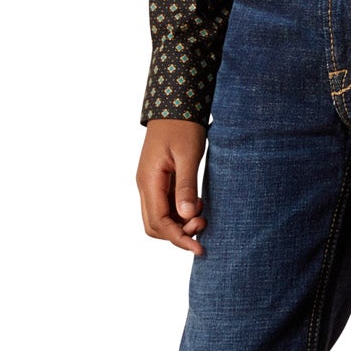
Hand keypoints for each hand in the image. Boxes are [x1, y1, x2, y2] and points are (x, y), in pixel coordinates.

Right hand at [139, 118, 209, 253]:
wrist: (176, 103)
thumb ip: (186, 186)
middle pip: (155, 226)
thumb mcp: (188, 155)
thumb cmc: (183, 126)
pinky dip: (180, 212)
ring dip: (180, 224)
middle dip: (178, 233)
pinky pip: (166, 205)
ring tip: (203, 215)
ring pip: (160, 217)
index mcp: (149, 181)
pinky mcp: (159, 179)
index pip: (158, 223)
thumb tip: (185, 217)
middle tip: (204, 224)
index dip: (178, 239)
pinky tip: (197, 205)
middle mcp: (145, 185)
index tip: (200, 248)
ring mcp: (150, 183)